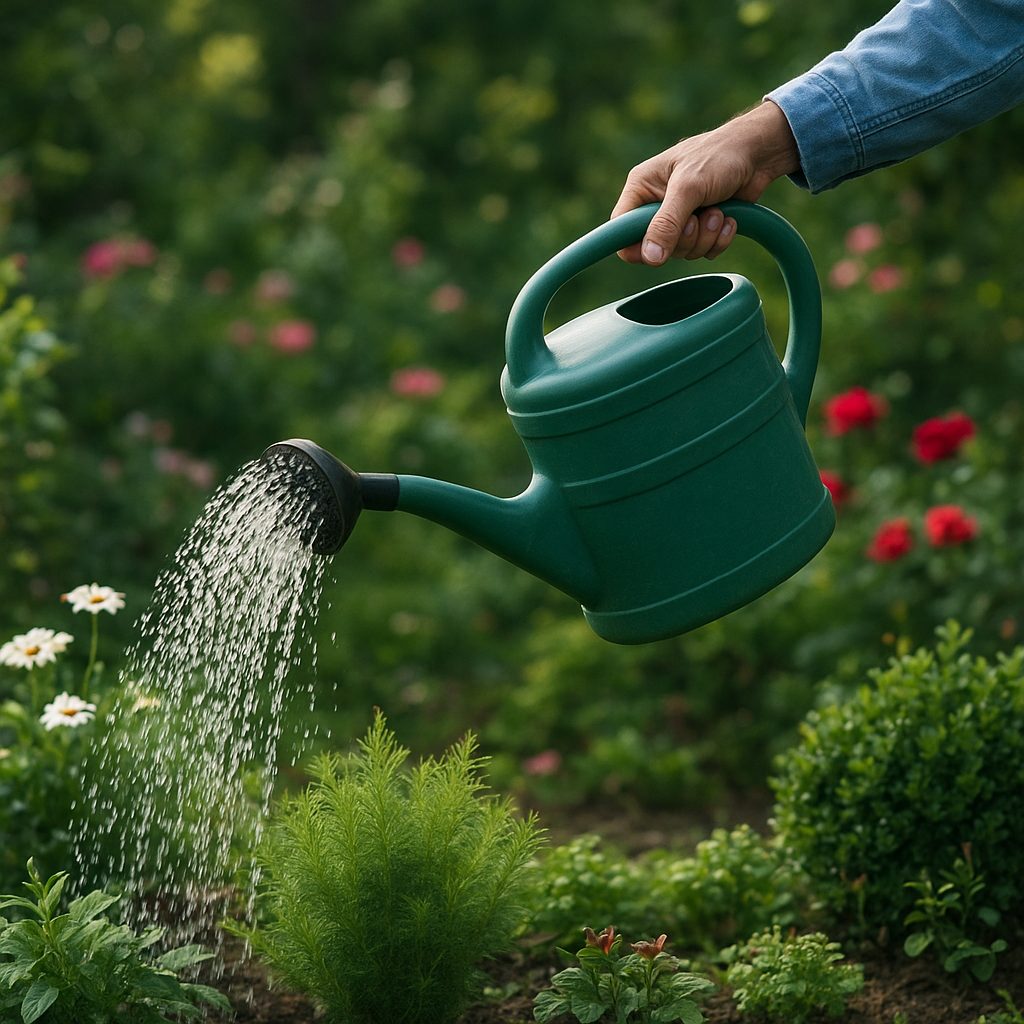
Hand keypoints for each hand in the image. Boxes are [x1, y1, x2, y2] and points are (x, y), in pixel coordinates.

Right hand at [611, 100, 799, 263]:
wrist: (758, 153)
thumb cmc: (718, 156)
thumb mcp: (689, 188)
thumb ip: (666, 223)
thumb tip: (650, 258)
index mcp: (641, 190)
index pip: (621, 233)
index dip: (637, 248)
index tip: (660, 248)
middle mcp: (655, 206)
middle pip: (655, 249)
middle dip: (685, 238)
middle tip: (699, 218)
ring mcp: (679, 218)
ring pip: (682, 252)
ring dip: (705, 237)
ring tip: (718, 211)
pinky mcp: (701, 228)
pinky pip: (702, 252)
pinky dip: (718, 240)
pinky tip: (728, 219)